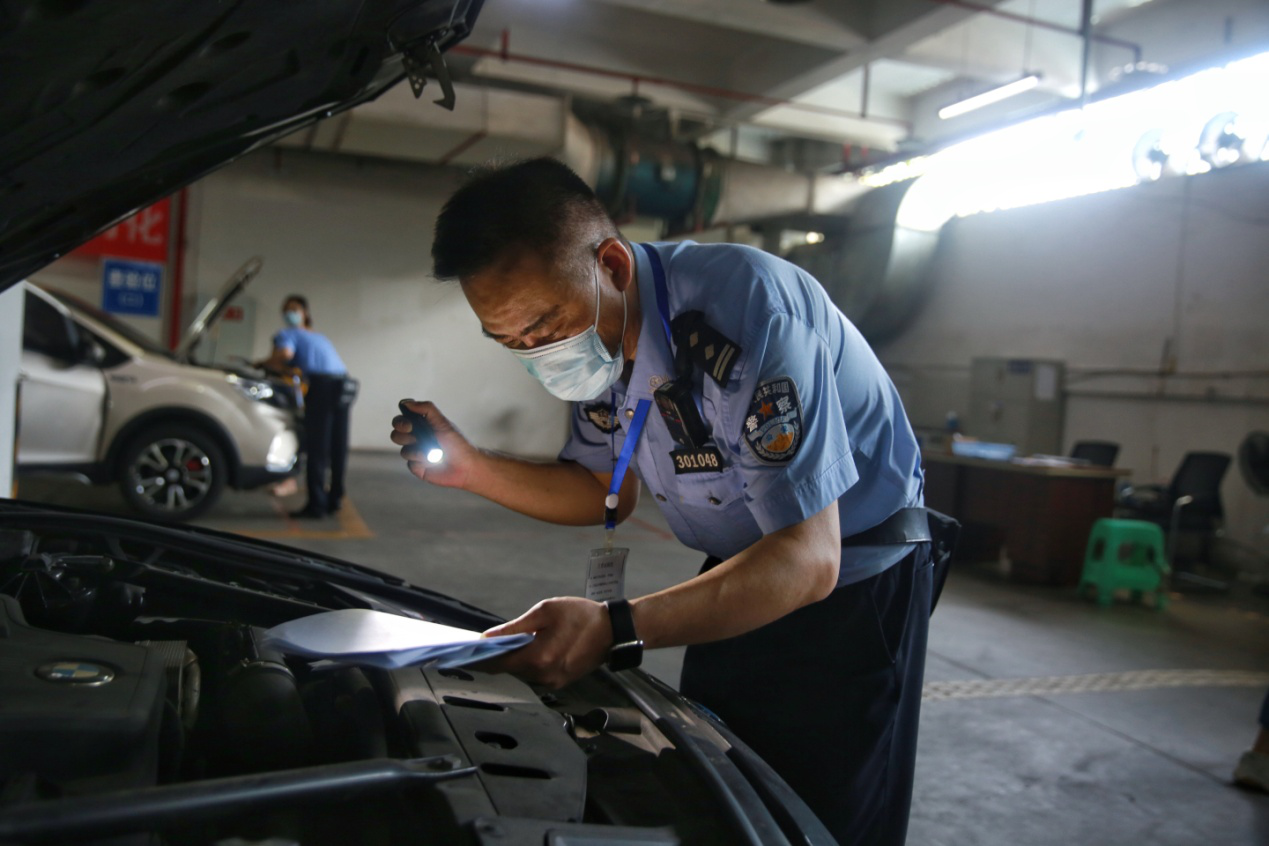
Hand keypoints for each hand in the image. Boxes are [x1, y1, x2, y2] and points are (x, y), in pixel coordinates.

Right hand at [389, 400, 476, 489]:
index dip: (400, 422)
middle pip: (396, 434)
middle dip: (404, 436)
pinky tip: (434, 463)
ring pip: (403, 451)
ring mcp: (416, 453)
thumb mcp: (443, 423)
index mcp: (422, 426)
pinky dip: (422, 462)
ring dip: (418, 451)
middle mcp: (417, 439)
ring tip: (434, 453)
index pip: (401, 420)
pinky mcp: (417, 467)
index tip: (409, 426)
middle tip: (416, 439)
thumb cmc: (457, 443)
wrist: (466, 466)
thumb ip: (427, 409)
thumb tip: (407, 403)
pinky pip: (410, 463)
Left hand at [479, 597, 611, 688]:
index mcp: (538, 658)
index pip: (499, 663)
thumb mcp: (545, 611)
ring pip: (521, 672)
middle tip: (484, 644)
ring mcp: (552, 682)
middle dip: (496, 657)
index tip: (467, 652)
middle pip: (509, 669)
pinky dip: (527, 663)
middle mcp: (543, 676)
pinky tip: (527, 649)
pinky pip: (535, 674)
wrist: (613, 631)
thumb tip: (489, 637)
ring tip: (507, 644)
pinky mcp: (560, 682)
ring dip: (512, 659)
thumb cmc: (582, 616)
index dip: (480, 658)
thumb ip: (515, 627)